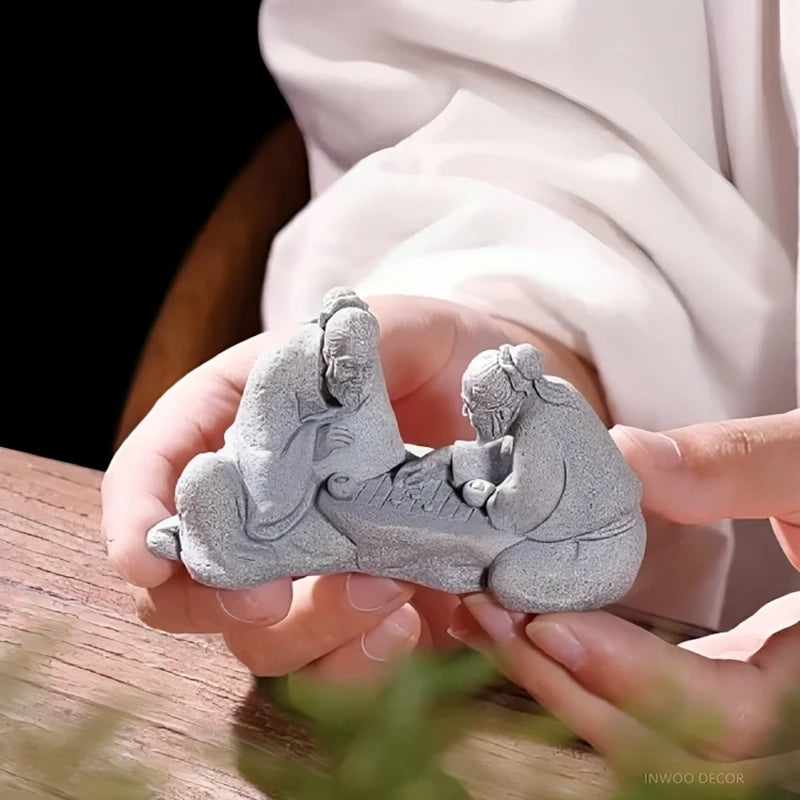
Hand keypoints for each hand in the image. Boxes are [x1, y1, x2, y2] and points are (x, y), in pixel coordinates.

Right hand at [103, 295, 603, 680]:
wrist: (497, 399)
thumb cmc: (433, 351)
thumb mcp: (399, 325)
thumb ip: (354, 342)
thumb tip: (321, 368)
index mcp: (237, 421)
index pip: (152, 469)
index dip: (134, 517)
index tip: (144, 561)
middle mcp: (259, 506)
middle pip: (188, 580)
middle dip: (215, 600)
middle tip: (271, 593)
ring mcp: (308, 567)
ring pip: (261, 638)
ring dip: (308, 631)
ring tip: (385, 589)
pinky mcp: (365, 608)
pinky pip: (337, 666)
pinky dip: (363, 661)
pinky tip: (410, 622)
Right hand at [315, 423, 354, 460]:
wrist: (311, 454)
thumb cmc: (317, 445)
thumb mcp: (322, 435)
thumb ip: (330, 432)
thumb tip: (345, 431)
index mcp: (323, 427)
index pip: (336, 425)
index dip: (343, 428)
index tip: (348, 430)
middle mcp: (325, 430)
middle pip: (340, 431)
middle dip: (348, 434)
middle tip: (353, 437)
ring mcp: (326, 437)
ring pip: (341, 437)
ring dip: (348, 440)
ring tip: (351, 442)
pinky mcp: (328, 444)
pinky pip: (339, 443)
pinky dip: (345, 444)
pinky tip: (347, 446)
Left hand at [452, 411, 799, 760]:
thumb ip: (739, 464)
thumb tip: (622, 455)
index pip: (732, 717)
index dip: (637, 679)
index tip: (550, 622)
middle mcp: (794, 717)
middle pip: (672, 745)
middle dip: (568, 685)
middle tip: (487, 615)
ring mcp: (760, 708)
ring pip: (651, 736)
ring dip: (561, 681)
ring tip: (485, 619)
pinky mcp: (730, 679)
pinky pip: (649, 700)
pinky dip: (583, 668)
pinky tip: (529, 624)